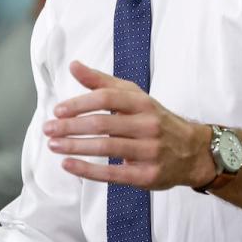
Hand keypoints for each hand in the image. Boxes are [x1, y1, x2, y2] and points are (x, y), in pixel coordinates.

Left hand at [43, 61, 216, 189]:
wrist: (193, 152)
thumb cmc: (155, 119)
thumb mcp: (134, 95)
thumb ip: (102, 82)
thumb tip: (73, 65)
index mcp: (142, 102)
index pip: (107, 98)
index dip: (80, 104)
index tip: (58, 110)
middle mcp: (147, 125)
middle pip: (103, 124)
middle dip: (71, 127)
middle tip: (48, 129)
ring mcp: (149, 151)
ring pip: (106, 148)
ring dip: (75, 147)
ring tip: (53, 145)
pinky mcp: (147, 175)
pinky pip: (113, 174)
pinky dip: (88, 170)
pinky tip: (69, 165)